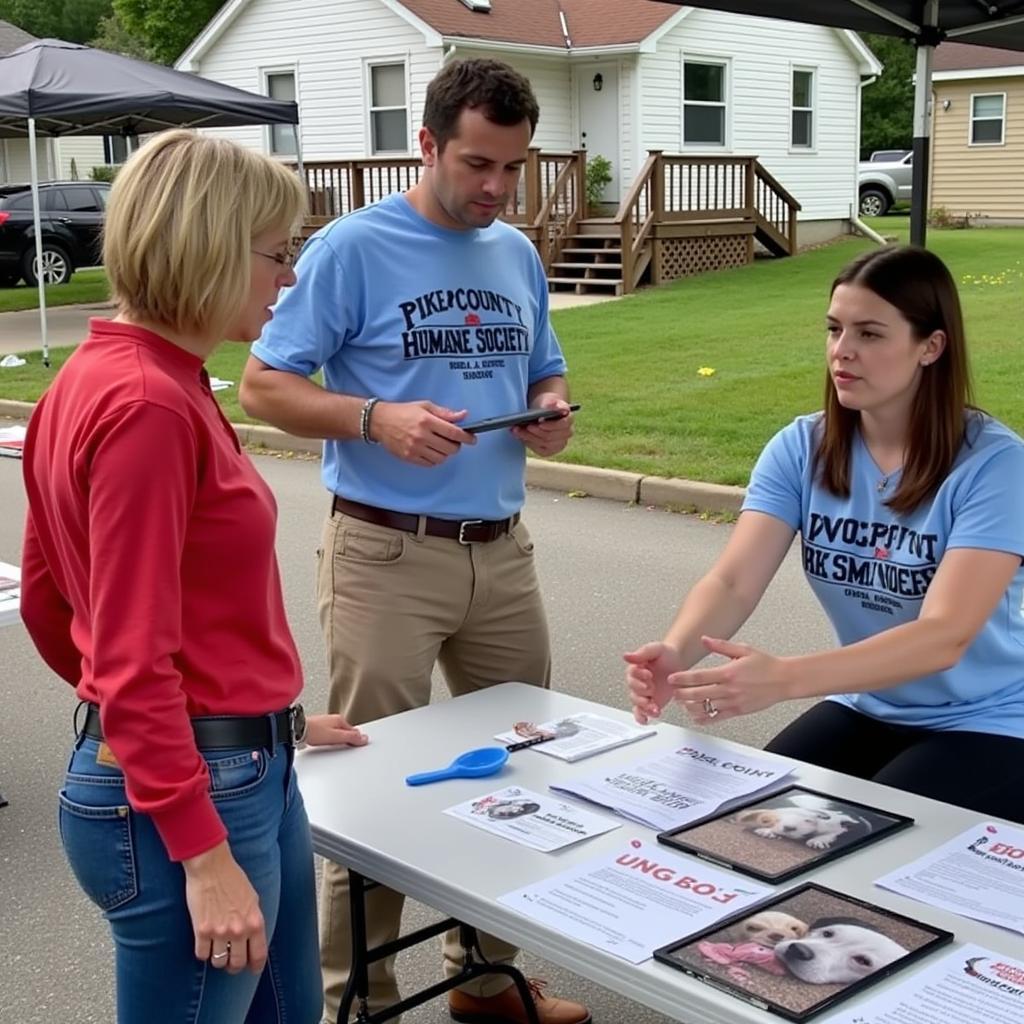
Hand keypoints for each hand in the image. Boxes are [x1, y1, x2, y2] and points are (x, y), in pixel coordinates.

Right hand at [183, 840, 266, 974]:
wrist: (211, 867)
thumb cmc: (232, 878)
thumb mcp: (252, 898)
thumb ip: (253, 919)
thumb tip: (253, 935)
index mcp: (255, 922)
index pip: (259, 955)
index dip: (255, 966)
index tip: (252, 969)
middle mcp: (239, 930)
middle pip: (237, 964)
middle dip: (234, 965)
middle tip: (230, 962)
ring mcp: (220, 932)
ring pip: (218, 962)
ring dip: (217, 959)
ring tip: (216, 950)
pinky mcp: (201, 931)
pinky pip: (201, 955)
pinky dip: (202, 952)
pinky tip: (204, 943)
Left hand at [304, 714, 367, 747]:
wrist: (296, 730)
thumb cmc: (313, 731)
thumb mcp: (336, 737)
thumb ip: (350, 737)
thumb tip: (363, 738)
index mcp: (339, 720)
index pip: (354, 730)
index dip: (356, 739)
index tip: (359, 745)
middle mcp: (332, 720)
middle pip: (345, 731)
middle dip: (347, 739)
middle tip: (347, 746)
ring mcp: (325, 723)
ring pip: (336, 732)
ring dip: (337, 739)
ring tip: (335, 745)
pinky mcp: (318, 728)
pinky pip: (328, 733)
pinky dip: (330, 738)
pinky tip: (326, 743)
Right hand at [369, 400, 474, 465]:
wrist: (380, 422)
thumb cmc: (403, 412)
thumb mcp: (425, 406)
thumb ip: (445, 413)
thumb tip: (463, 416)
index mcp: (426, 421)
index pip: (453, 432)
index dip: (466, 437)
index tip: (472, 439)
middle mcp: (421, 436)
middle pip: (450, 448)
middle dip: (456, 445)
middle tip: (454, 441)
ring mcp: (415, 448)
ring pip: (441, 458)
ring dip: (446, 453)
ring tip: (441, 445)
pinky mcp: (409, 457)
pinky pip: (430, 463)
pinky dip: (435, 459)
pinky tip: (432, 451)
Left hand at [511, 394, 573, 456]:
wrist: (542, 412)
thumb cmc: (546, 405)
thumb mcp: (549, 400)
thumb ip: (554, 403)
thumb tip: (557, 407)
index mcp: (569, 419)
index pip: (563, 425)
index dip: (551, 425)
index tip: (540, 422)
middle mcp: (566, 433)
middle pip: (551, 436)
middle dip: (536, 432)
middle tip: (525, 426)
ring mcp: (559, 443)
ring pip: (543, 443)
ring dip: (529, 437)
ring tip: (517, 430)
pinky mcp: (549, 450)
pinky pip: (538, 448)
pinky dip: (528, 442)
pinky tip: (520, 436)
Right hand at [623, 642, 683, 723]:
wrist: (677, 663)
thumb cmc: (666, 655)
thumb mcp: (656, 649)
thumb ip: (642, 653)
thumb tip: (626, 655)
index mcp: (636, 669)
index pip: (632, 674)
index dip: (639, 676)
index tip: (648, 674)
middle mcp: (638, 682)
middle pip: (633, 691)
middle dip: (642, 692)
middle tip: (651, 688)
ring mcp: (644, 694)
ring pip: (637, 704)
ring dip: (644, 707)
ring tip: (654, 708)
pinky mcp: (650, 702)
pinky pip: (641, 712)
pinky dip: (642, 717)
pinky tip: (646, 720)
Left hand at [667, 636, 789, 723]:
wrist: (784, 679)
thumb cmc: (766, 664)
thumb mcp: (742, 649)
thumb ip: (721, 646)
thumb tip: (705, 639)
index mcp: (728, 672)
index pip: (699, 677)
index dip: (683, 678)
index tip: (672, 678)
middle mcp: (729, 689)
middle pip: (699, 694)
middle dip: (682, 694)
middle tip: (673, 693)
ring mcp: (733, 701)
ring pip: (706, 707)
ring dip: (691, 706)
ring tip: (682, 703)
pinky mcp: (738, 711)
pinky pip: (718, 718)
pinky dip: (705, 719)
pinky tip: (697, 717)